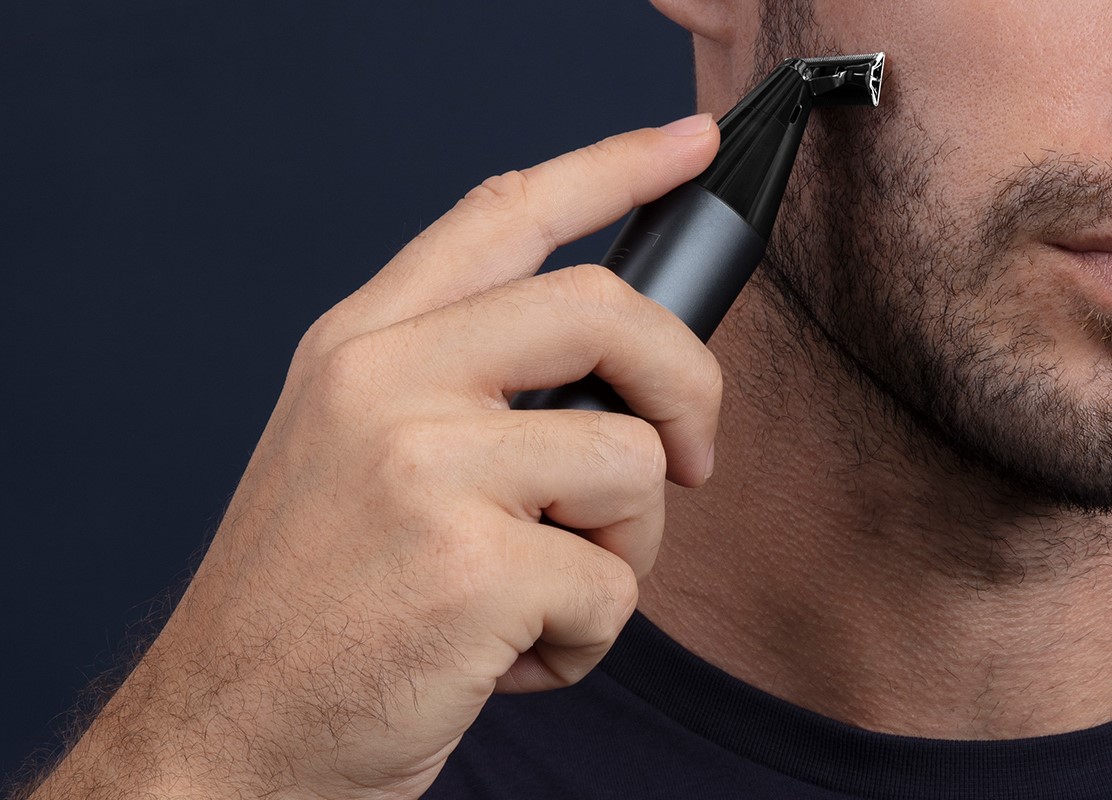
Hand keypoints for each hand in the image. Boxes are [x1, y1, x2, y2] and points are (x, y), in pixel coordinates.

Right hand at [28, 113, 720, 799]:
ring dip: (623, 551)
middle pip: (604, 309)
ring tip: (542, 596)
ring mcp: (421, 469)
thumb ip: (463, 388)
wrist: (225, 742)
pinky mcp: (467, 567)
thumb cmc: (312, 609)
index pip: (503, 214)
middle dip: (687, 383)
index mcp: (360, 346)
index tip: (685, 146)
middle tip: (693, 456)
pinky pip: (614, 586)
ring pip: (632, 463)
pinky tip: (510, 656)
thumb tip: (618, 377)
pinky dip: (588, 639)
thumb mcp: (354, 454)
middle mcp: (382, 384)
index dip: (610, 167)